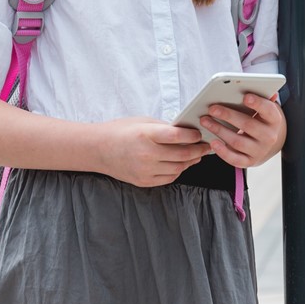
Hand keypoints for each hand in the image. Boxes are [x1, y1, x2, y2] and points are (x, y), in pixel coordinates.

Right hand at [95, 117, 210, 187]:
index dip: (193, 136)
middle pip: (182, 154)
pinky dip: (178, 171)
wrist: (98, 149)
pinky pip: (169, 178)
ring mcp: (145, 170)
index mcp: (146, 135)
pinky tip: (181, 164)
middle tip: (206, 146)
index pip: (177, 136)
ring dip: (190, 161)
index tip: (200, 134)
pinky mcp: (144, 181)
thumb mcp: (143, 122)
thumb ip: (164, 127)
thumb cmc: (120, 131)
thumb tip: (187, 132)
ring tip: (196, 155)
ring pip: (178, 168)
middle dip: (197, 150)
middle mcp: (146, 154)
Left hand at [200, 93, 286, 168]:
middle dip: (228, 115)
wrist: (271, 143)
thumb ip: (261, 98)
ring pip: (238, 141)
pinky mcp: (250, 161)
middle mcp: (269, 137)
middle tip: (212, 108)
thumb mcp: (266, 109)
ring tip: (205, 121)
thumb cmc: (263, 120)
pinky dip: (223, 152)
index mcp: (274, 120)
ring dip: (219, 130)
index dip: (258, 103)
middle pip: (248, 125)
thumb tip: (259, 86)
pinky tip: (212, 142)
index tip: (245, 96)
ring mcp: (259, 151)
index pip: (268, 110)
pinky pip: (235, 159)